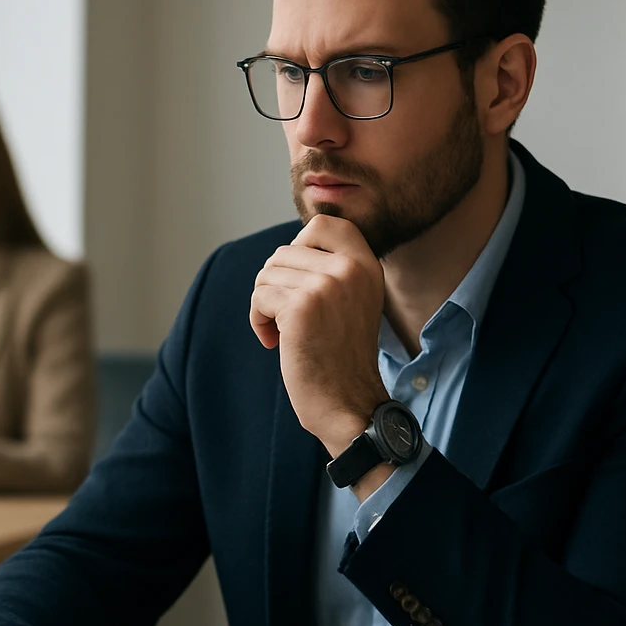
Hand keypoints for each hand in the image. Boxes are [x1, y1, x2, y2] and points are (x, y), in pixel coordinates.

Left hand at [250, 214, 388, 457]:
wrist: (349, 403)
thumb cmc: (342, 355)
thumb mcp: (353, 299)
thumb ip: (334, 268)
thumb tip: (290, 247)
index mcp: (367, 264)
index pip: (324, 223)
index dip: (300, 245)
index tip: (298, 279)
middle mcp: (349, 269)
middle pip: (284, 252)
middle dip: (275, 284)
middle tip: (285, 316)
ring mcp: (325, 286)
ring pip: (267, 275)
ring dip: (265, 305)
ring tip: (282, 331)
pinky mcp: (300, 308)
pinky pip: (259, 297)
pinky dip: (259, 321)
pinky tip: (274, 341)